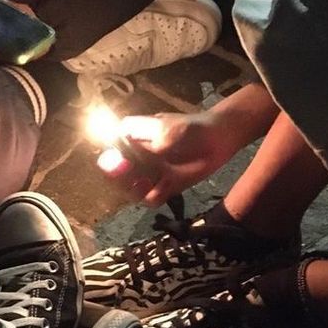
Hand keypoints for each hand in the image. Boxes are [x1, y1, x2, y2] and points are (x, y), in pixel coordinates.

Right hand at [115, 110, 235, 205]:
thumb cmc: (190, 128)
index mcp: (131, 138)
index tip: (119, 162)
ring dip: (134, 190)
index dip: (109, 161)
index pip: (109, 152)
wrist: (218, 138)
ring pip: (130, 190)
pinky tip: (162, 189)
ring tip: (145, 184)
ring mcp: (150, 174)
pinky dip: (153, 197)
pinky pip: (151, 199)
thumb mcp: (164, 130)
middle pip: (115, 175)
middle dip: (120, 178)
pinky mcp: (165, 187)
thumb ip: (143, 139)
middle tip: (131, 174)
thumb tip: (118, 140)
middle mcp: (137, 158)